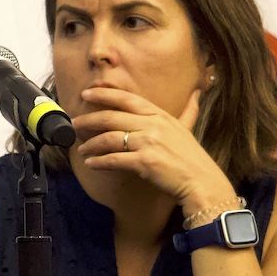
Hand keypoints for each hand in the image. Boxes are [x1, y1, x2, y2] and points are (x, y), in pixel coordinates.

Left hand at [72, 87, 232, 209]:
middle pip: (111, 117)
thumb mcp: (188, 129)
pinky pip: (114, 159)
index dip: (104, 94)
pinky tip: (90, 163)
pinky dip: (99, 161)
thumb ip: (188, 111)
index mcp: (160, 115)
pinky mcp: (144, 162)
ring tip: (81, 149)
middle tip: (74, 123)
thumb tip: (197, 93)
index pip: (126, 99)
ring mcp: (148, 143)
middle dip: (88, 120)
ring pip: (109, 138)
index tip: (86, 94)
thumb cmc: (193, 158)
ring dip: (91, 144)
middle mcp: (152, 125)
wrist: (202, 182)